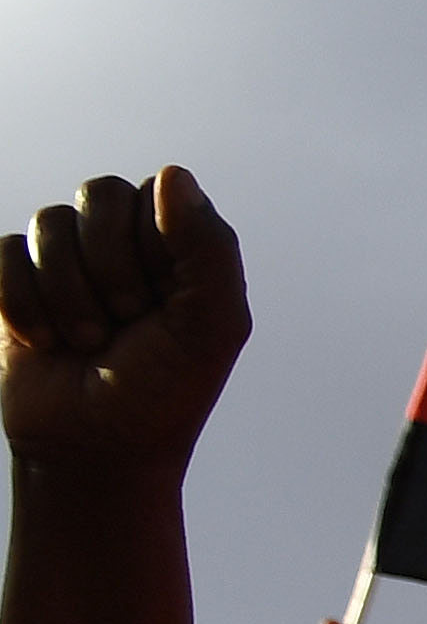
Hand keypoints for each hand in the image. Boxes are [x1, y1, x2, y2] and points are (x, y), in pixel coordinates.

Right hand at [0, 168, 252, 481]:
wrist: (95, 450)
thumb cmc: (162, 392)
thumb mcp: (209, 327)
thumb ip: (208, 249)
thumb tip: (172, 173)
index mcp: (178, 245)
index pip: (156, 192)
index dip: (152, 245)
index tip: (162, 302)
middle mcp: (123, 241)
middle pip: (98, 192)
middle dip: (109, 266)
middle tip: (124, 322)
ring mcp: (66, 257)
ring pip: (48, 222)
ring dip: (68, 293)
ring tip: (87, 341)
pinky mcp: (15, 279)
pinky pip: (4, 252)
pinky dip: (24, 304)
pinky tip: (44, 342)